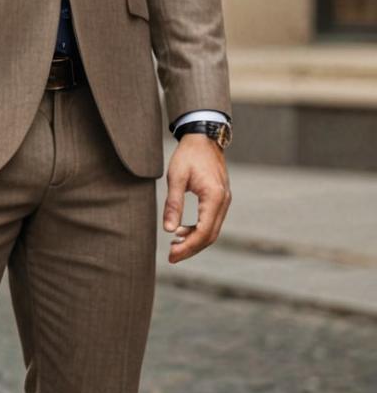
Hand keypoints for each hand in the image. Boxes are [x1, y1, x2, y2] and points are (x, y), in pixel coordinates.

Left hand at [163, 134, 230, 262]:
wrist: (203, 136)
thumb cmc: (188, 155)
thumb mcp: (176, 177)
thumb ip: (173, 204)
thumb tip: (168, 230)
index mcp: (214, 197)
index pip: (203, 232)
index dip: (188, 247)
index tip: (172, 255)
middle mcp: (223, 201)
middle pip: (210, 235)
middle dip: (191, 248)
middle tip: (171, 256)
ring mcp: (224, 200)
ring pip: (212, 229)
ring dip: (194, 240)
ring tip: (174, 244)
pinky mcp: (220, 198)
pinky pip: (211, 220)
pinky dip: (198, 229)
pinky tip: (182, 230)